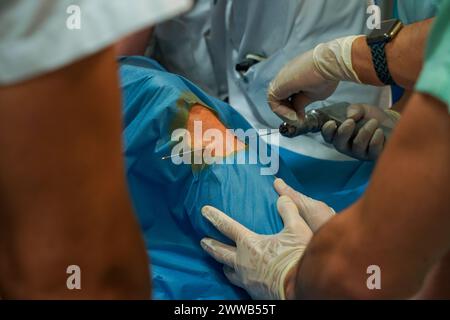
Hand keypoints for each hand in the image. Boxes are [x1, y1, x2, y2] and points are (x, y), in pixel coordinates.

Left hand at [200, 179, 334, 299]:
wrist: (303, 287)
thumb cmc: (297, 257)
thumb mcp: (297, 229)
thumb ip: (288, 211)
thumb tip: (282, 198)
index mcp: (250, 244)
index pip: (227, 227)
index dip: (215, 217)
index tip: (204, 211)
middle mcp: (243, 262)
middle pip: (220, 252)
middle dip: (210, 245)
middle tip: (202, 241)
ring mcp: (246, 280)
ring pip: (229, 273)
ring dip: (224, 265)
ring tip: (222, 263)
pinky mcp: (253, 293)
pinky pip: (241, 286)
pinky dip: (239, 280)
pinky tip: (243, 279)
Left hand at [268, 36, 361, 122]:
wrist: (329, 65)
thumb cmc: (326, 77)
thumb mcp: (313, 95)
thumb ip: (302, 103)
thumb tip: (297, 114)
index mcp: (294, 78)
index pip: (287, 97)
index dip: (293, 110)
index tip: (301, 118)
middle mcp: (286, 78)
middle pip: (280, 99)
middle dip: (287, 113)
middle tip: (297, 121)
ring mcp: (281, 79)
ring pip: (275, 101)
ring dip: (284, 113)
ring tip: (295, 120)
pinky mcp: (278, 83)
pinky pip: (273, 101)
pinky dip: (281, 111)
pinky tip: (293, 116)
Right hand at [321, 104, 399, 160]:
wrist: (392, 123)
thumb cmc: (372, 117)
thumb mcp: (361, 109)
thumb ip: (354, 109)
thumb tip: (351, 115)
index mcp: (340, 135)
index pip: (328, 137)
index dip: (327, 131)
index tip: (332, 122)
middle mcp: (347, 146)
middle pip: (339, 144)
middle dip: (343, 132)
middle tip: (351, 121)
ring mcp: (360, 153)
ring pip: (357, 145)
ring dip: (365, 131)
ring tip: (374, 122)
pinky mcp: (373, 156)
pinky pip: (372, 148)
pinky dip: (376, 138)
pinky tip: (380, 131)